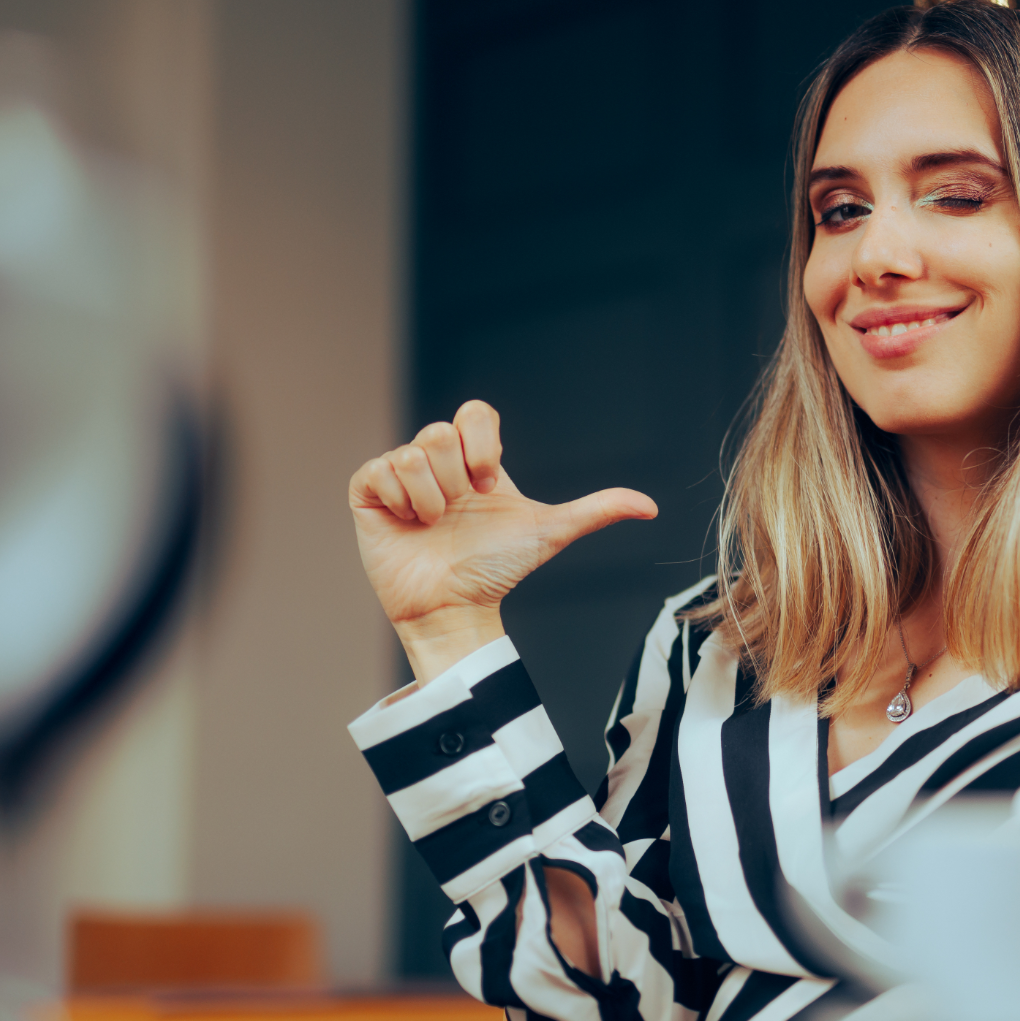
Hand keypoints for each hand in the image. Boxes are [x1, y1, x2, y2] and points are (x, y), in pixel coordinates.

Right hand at [349, 400, 656, 681]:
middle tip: (461, 511)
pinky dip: (398, 500)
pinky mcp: (367, 493)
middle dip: (458, 479)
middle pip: (441, 432)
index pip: (474, 412)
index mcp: (475, 460)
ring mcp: (400, 476)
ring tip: (434, 524)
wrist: (456, 608)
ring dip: (430, 497)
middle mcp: (438, 461)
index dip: (483, 444)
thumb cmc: (497, 570)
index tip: (491, 485)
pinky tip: (409, 524)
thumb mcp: (550, 533)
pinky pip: (377, 470)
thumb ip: (596, 510)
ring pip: (411, 453)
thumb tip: (651, 506)